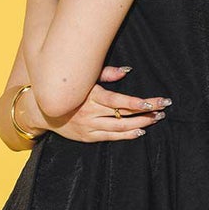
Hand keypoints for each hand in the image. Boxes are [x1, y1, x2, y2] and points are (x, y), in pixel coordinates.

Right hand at [52, 65, 170, 142]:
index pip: (118, 101)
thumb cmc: (69, 90)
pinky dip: (127, 135)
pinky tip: (140, 131)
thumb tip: (127, 71)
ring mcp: (89, 127)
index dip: (136, 103)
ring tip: (156, 119)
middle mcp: (90, 113)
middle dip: (146, 113)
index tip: (153, 103)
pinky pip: (111, 138)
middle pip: (124, 115)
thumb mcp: (85, 78)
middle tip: (163, 109)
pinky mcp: (88, 137)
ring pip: (120, 128)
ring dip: (140, 124)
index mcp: (91, 96)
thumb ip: (106, 74)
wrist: (44, 110)